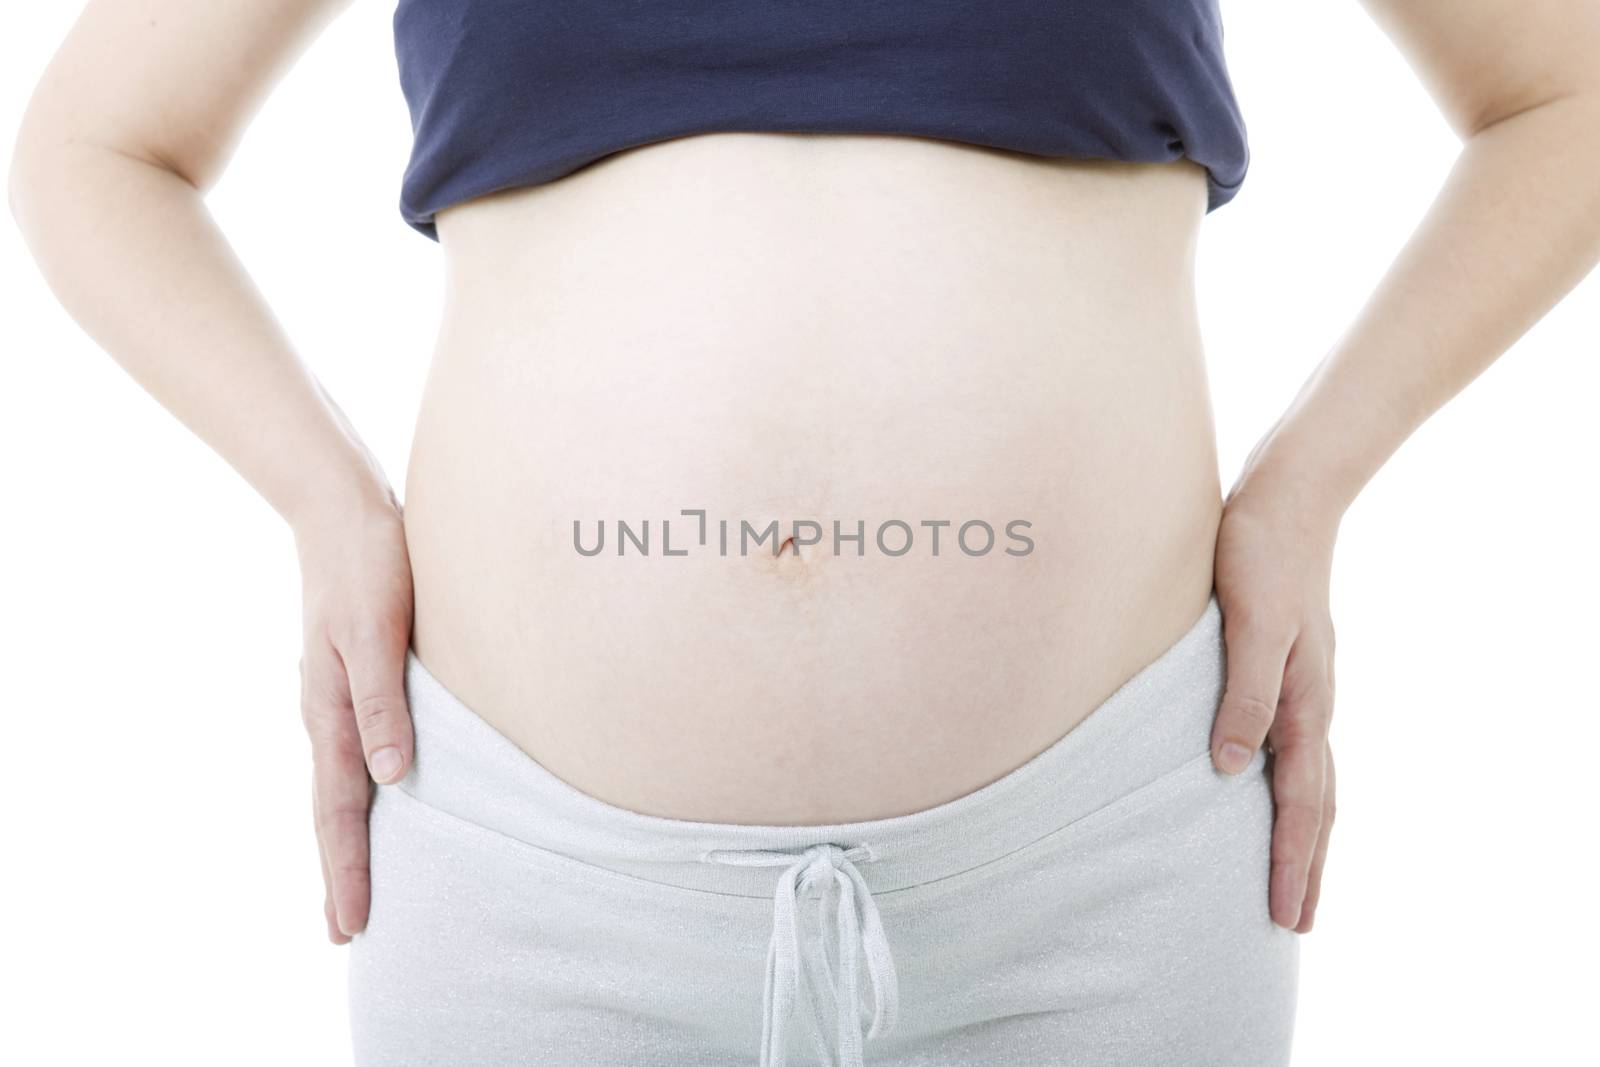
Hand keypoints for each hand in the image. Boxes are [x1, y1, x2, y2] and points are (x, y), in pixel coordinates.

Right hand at [295, 492, 414, 943]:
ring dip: (345, 840)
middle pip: (333, 810)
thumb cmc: (370, 567)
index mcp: (330, 711)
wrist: (343, 512)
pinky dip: (354, 795)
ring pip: (339, 786)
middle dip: (340, 872)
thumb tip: (391, 777)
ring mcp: (334, 699)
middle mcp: (327, 714)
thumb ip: (383, 703)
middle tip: (345, 934)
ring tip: (353, 886)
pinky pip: (350, 754)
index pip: (340, 809)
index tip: (352, 925)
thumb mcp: (379, 632)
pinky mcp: (351, 680)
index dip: (348, 869)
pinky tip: (369, 801)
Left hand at [1210, 464, 1340, 932]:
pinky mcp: (1289, 670)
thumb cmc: (1259, 556)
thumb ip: (1242, 695)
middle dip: (1307, 867)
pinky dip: (1293, 790)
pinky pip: (1297, 749)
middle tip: (1297, 924)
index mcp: (1304, 703)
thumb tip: (1227, 768)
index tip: (1288, 918)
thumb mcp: (1248, 625)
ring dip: (1304, 835)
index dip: (1292, 863)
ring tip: (1293, 877)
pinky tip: (1271, 792)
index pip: (1301, 804)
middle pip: (1316, 805)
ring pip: (1311, 781)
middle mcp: (1311, 705)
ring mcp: (1305, 689)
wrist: (1287, 498)